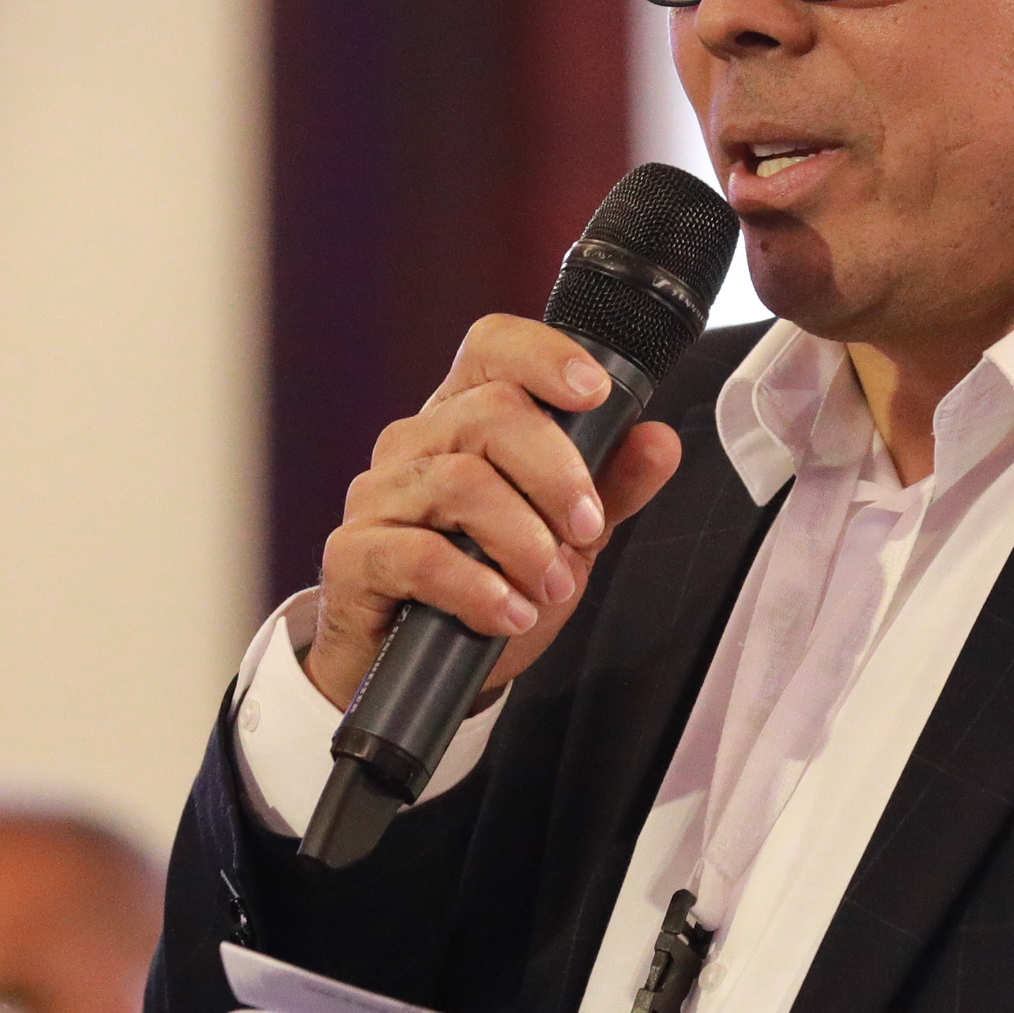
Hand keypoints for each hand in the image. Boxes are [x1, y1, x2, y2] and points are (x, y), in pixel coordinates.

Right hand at [303, 315, 687, 711]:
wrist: (420, 664)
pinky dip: (478, 589)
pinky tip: (509, 613)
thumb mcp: (566, 536)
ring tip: (550, 587)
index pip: (493, 348)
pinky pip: (419, 555)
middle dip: (557, 474)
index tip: (595, 393)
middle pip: (490, 413)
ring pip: (460, 483)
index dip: (544, 355)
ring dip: (524, 542)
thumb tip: (661, 441)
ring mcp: (378, 495)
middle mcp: (415, 443)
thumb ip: (611, 487)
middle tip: (586, 531)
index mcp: (463, 418)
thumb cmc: (485, 582)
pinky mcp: (352, 554)